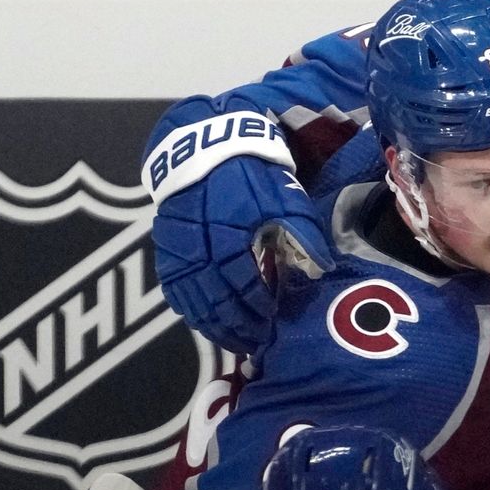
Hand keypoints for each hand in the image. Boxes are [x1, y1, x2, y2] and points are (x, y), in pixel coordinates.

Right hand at [150, 153, 333, 358]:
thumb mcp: (283, 196)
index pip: (240, 283)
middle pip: (214, 300)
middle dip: (236, 325)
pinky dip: (191, 310)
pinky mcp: (165, 248)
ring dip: (213, 325)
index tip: (271, 320)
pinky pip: (174, 290)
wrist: (207, 146)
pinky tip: (206, 323)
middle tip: (255, 342)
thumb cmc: (251, 173)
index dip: (255, 307)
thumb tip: (323, 268)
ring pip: (192, 301)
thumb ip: (304, 233)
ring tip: (234, 341)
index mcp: (228, 234)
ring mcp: (176, 250)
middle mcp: (197, 246)